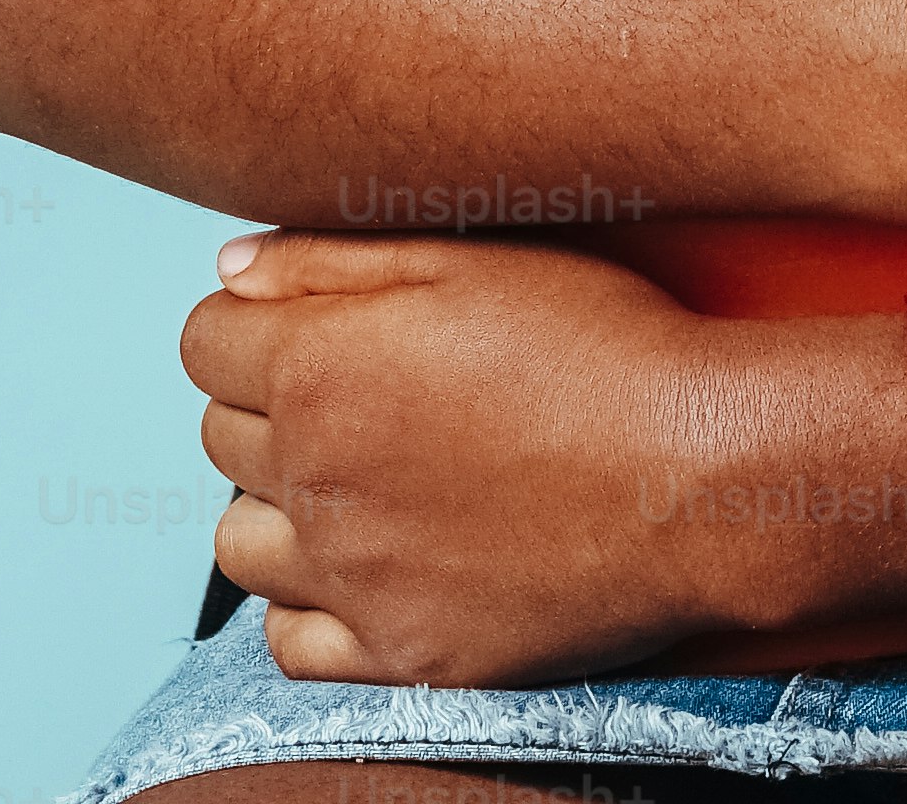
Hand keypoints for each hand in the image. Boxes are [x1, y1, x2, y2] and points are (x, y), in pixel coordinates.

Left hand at [186, 230, 870, 684]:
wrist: (702, 474)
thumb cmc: (604, 350)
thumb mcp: (469, 258)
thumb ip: (329, 261)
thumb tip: (230, 271)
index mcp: (318, 369)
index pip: (203, 342)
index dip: (252, 324)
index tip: (307, 326)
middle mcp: (315, 477)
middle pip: (218, 437)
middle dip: (270, 405)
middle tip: (358, 393)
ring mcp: (354, 574)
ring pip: (238, 543)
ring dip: (278, 505)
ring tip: (356, 480)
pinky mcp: (402, 649)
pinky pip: (290, 643)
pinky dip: (308, 605)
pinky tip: (367, 564)